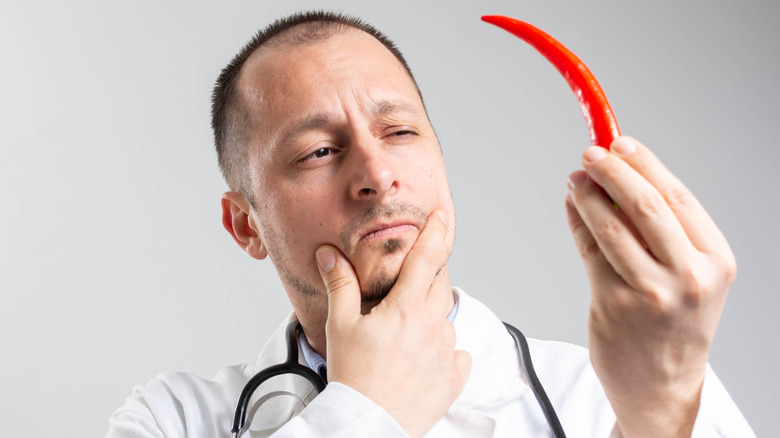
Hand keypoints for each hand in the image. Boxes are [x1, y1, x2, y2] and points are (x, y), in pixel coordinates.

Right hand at [315, 210, 471, 436]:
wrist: (368, 425)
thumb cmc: (353, 378)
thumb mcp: (340, 326)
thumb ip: (340, 285)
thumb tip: (330, 254)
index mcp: (406, 309)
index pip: (426, 260)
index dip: (435, 234)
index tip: (442, 218)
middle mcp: (433, 327)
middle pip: (439, 287)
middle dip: (429, 278)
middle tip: (408, 286)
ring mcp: (446, 353)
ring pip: (444, 321)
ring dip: (430, 319)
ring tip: (403, 336)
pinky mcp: (453, 379)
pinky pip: (456, 354)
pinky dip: (444, 350)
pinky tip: (424, 357)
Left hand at [565, 137, 735, 436]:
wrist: (663, 385)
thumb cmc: (674, 323)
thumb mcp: (691, 276)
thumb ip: (664, 230)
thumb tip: (621, 174)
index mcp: (714, 261)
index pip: (676, 197)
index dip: (644, 163)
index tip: (619, 142)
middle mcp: (687, 276)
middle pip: (643, 205)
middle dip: (611, 171)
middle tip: (589, 154)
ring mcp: (649, 293)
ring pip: (610, 225)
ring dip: (587, 195)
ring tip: (576, 180)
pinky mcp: (613, 305)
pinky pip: (589, 250)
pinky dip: (577, 222)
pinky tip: (572, 207)